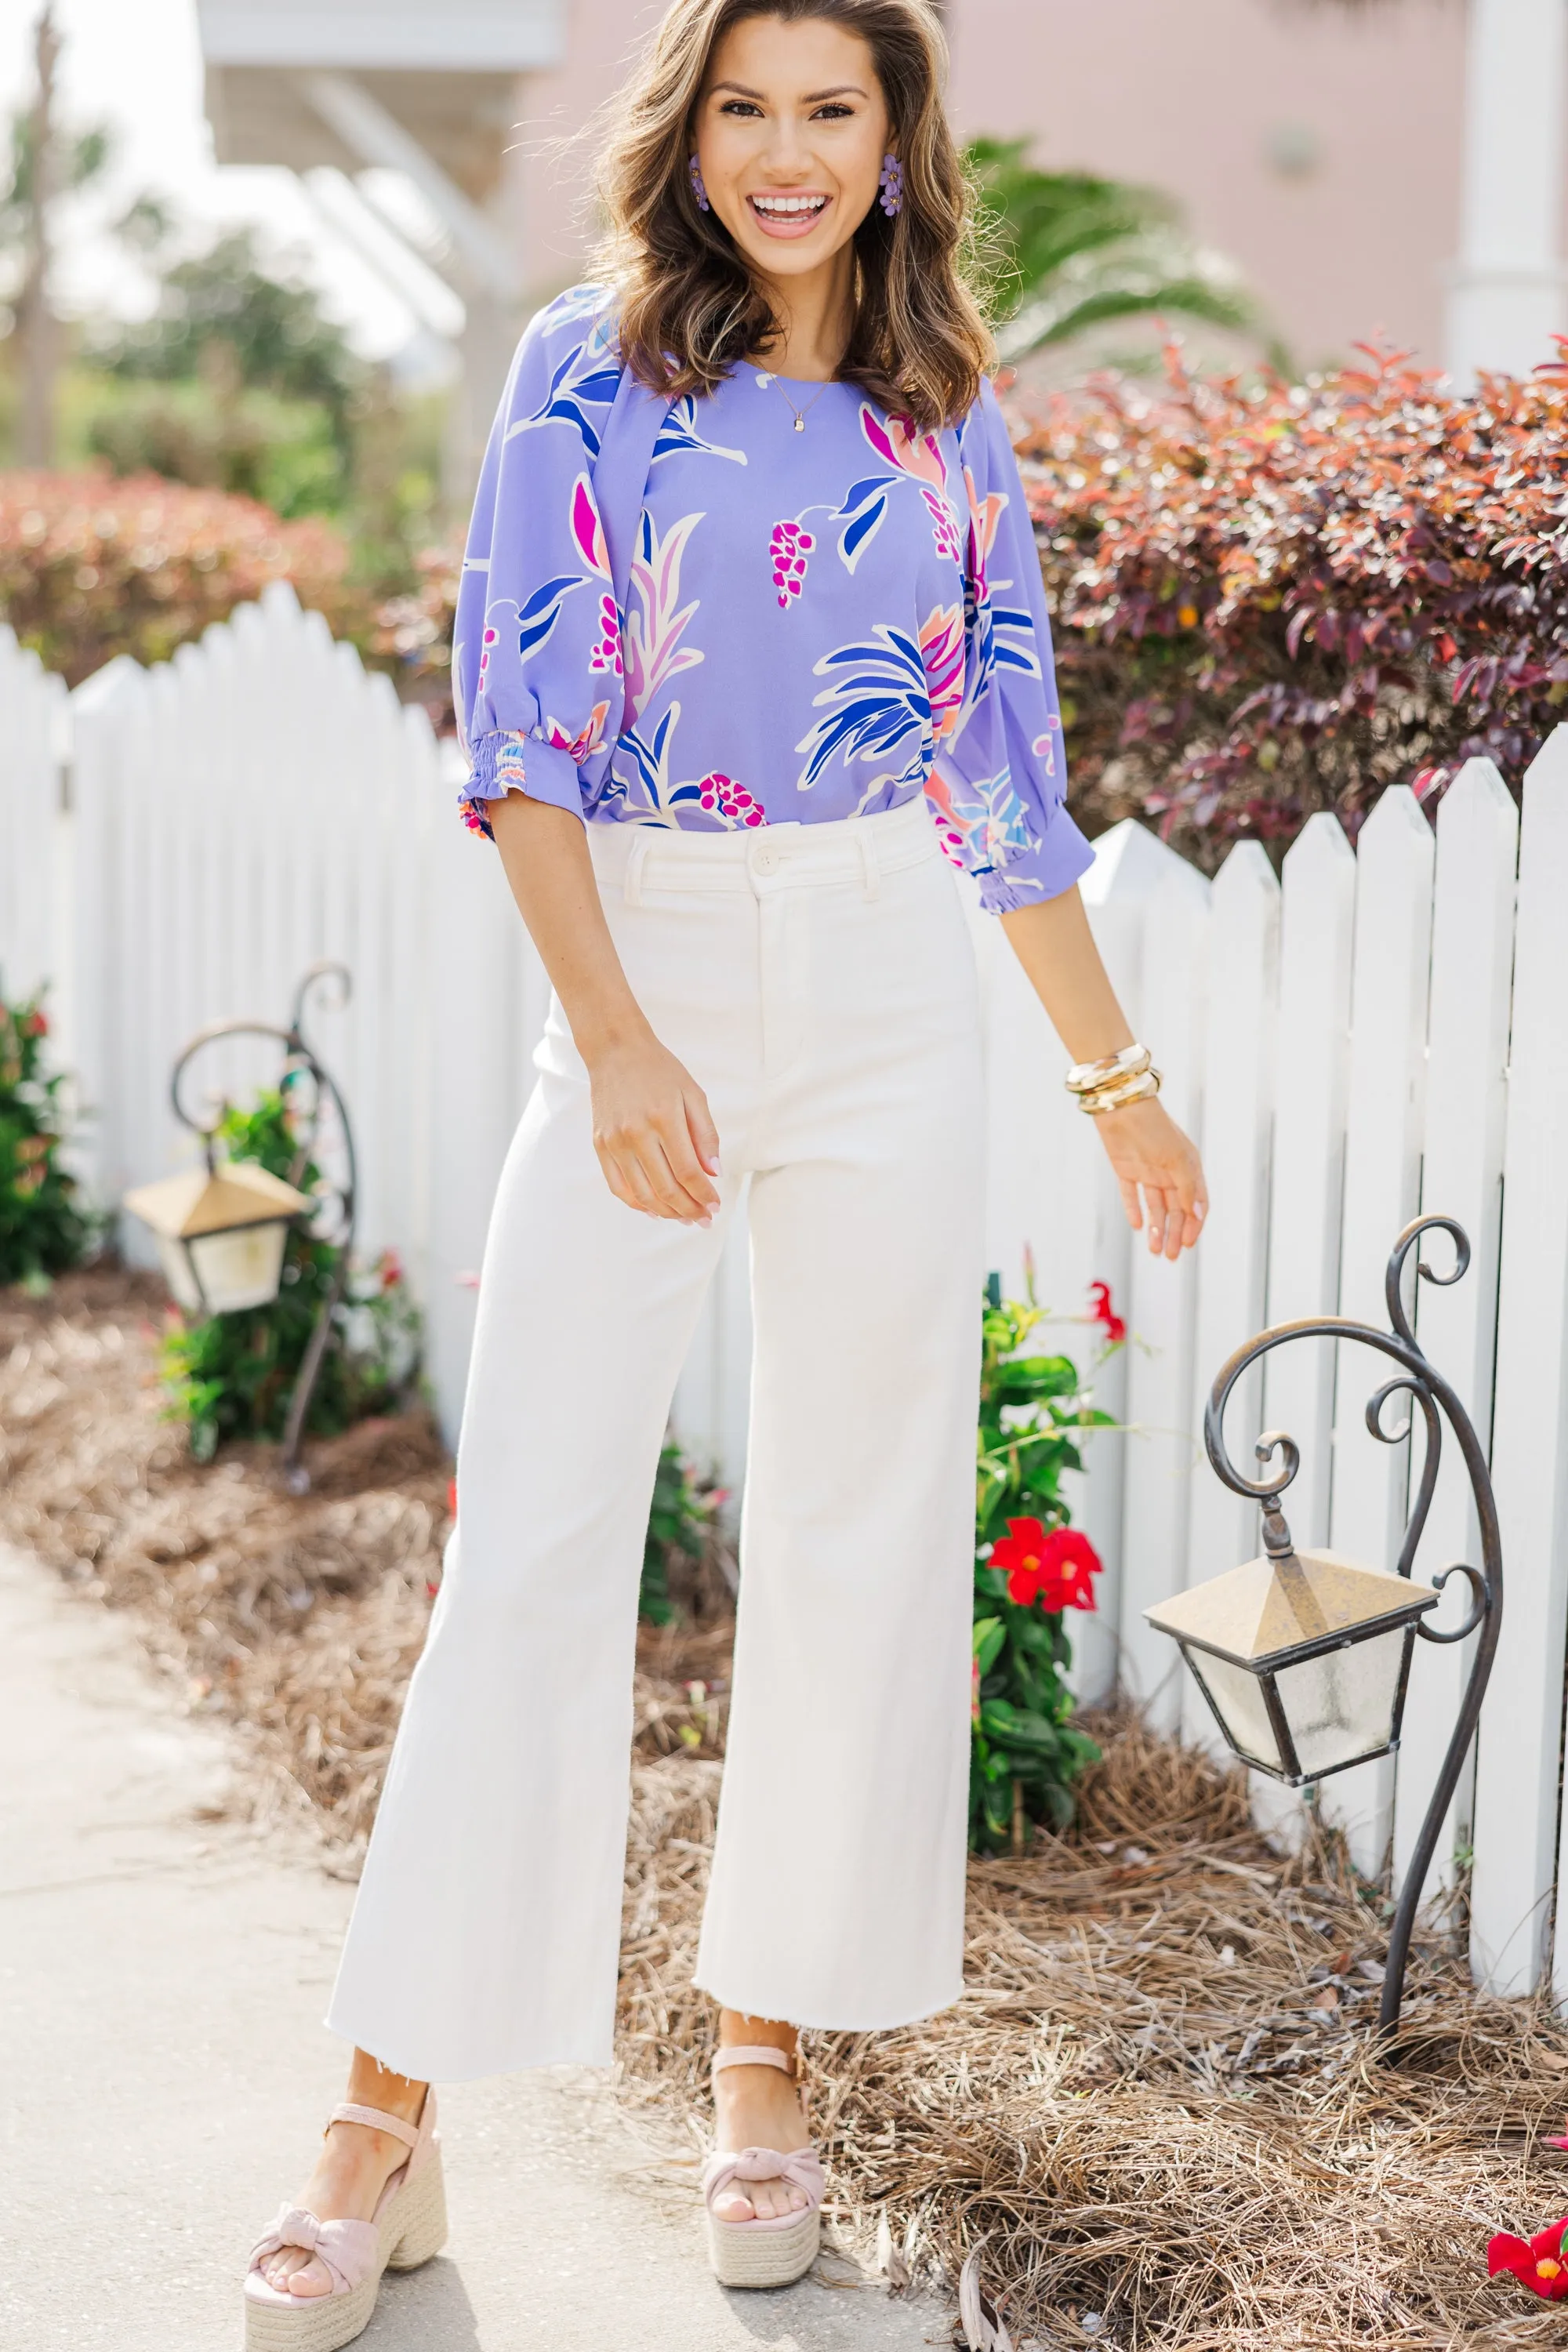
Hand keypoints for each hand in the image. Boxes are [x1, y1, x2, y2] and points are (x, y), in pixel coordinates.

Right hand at [586, 1029, 720, 1224]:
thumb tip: (714, 1173)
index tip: (716, 1206)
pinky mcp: (601, 1146)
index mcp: (664, 1118)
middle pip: (666, 1188)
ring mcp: (615, 1142)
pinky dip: (638, 1204)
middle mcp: (636, 1133)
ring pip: (642, 1194)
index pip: (688, 1172)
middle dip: (689, 1210)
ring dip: (666, 1213)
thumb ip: (706, 1135)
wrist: (616, 1051)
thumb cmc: (660, 1071)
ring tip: (683, 1218)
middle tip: (704, 1219)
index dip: (704, 1195)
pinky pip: (619, 1187)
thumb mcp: (693, 1094)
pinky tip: (655, 1210)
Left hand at [1092, 1095, 1206, 1259]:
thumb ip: (1187, 1188)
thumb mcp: (1176, 1159)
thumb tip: (1197, 1216)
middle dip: (1174, 1233)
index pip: (1196, 1203)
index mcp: (1188, 1167)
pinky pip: (1132, 1195)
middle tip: (1169, 1256)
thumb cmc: (1155, 1128)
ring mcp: (1148, 1171)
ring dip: (1156, 1228)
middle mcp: (1170, 1172)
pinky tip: (1137, 1226)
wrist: (1121, 1105)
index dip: (1193, 1225)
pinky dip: (1134, 1210)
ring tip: (1153, 1250)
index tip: (1187, 1244)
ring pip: (1155, 1206)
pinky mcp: (1126, 1169)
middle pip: (1175, 1210)